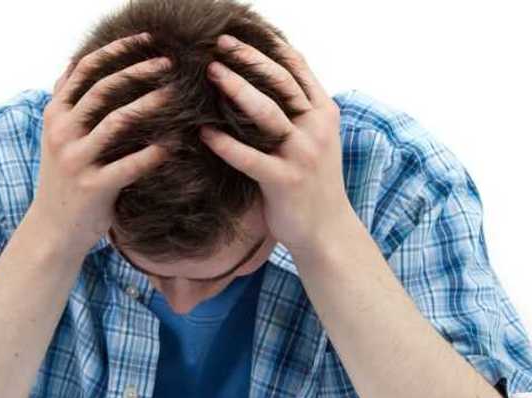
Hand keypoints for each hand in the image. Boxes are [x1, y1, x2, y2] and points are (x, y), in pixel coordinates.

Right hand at [26, 34, 172, 261]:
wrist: (52, 229)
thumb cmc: (63, 178)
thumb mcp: (56, 135)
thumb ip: (66, 102)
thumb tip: (76, 61)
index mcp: (54, 115)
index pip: (84, 70)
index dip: (115, 50)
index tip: (145, 39)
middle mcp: (61, 133)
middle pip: (103, 89)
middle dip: (138, 70)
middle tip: (168, 62)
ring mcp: (75, 160)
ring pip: (117, 121)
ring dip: (149, 104)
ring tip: (174, 95)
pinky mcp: (93, 187)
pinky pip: (129, 165)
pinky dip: (154, 153)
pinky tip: (173, 144)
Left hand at [198, 35, 356, 257]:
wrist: (328, 231)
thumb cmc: (312, 183)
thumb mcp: (314, 140)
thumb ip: (297, 113)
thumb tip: (260, 82)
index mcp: (323, 113)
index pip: (297, 68)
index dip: (269, 46)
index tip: (242, 32)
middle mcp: (316, 128)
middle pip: (281, 82)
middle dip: (249, 59)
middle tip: (219, 44)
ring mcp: (302, 154)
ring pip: (267, 112)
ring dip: (237, 89)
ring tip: (211, 73)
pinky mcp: (285, 181)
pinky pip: (250, 158)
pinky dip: (225, 144)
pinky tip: (203, 133)